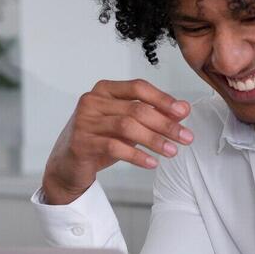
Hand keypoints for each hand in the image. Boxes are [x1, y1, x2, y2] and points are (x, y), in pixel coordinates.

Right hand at [42, 79, 193, 204]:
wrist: (68, 165)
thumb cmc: (101, 140)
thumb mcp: (129, 125)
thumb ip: (153, 114)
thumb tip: (184, 109)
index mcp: (105, 90)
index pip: (138, 87)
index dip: (162, 99)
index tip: (183, 113)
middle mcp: (92, 101)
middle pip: (136, 109)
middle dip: (165, 124)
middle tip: (186, 138)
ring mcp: (84, 121)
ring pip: (127, 127)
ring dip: (154, 140)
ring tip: (172, 151)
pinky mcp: (81, 142)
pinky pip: (114, 147)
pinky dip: (137, 155)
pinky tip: (151, 163)